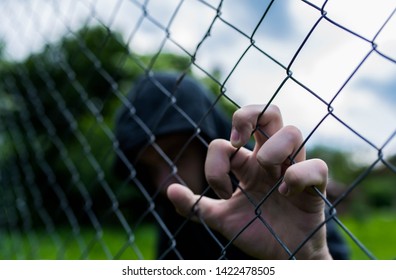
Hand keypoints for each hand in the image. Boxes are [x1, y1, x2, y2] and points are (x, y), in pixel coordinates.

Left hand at [167, 104, 331, 258]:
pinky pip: (316, 166)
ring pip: (293, 132)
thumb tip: (168, 190)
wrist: (282, 257)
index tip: (222, 193)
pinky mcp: (314, 187)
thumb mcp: (220, 219)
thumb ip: (195, 206)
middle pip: (268, 113)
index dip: (216, 164)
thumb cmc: (254, 233)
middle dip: (248, 116)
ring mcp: (293, 170)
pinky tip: (286, 192)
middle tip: (237, 141)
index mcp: (247, 166)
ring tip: (266, 170)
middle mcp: (270, 161)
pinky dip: (299, 174)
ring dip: (273, 148)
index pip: (225, 143)